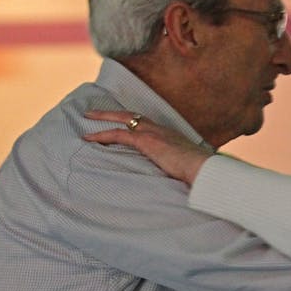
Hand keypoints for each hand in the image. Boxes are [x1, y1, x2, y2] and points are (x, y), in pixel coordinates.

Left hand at [82, 111, 212, 184]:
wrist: (202, 168)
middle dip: (112, 112)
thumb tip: (175, 178)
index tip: (121, 121)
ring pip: (122, 119)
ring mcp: (153, 133)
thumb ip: (177, 167)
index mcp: (169, 134)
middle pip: (131, 115)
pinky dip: (102, 135)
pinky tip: (89, 138)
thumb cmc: (198, 172)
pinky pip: (118, 135)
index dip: (132, 121)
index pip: (146, 123)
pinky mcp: (146, 141)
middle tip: (93, 112)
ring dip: (103, 118)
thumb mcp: (185, 167)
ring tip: (87, 118)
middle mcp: (160, 129)